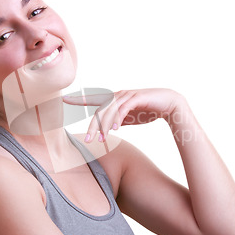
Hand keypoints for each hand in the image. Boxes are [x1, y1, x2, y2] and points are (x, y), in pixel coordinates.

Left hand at [62, 88, 183, 141]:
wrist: (170, 104)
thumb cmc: (149, 110)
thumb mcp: (131, 117)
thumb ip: (119, 120)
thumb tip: (108, 127)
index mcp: (115, 99)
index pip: (94, 100)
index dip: (79, 99)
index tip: (64, 100)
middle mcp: (119, 95)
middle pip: (100, 110)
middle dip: (93, 125)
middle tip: (88, 140)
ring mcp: (127, 95)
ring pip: (110, 110)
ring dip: (105, 125)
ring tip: (101, 139)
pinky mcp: (136, 97)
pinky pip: (123, 109)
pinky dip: (117, 119)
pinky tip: (114, 129)